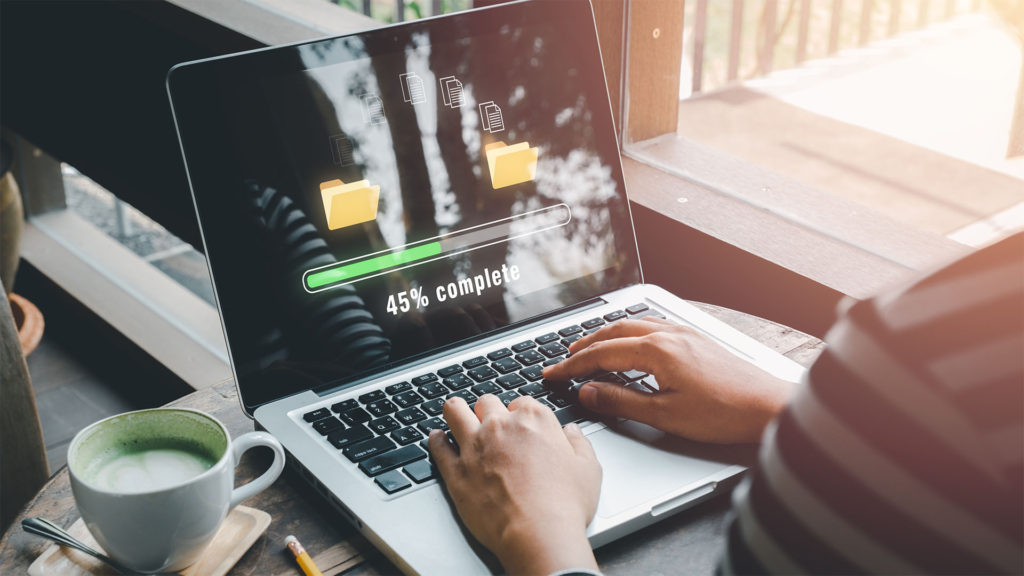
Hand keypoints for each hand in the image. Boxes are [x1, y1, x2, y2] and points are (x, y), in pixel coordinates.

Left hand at [429, 395, 600, 575]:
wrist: (537, 533)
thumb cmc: (564, 505)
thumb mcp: (588, 470)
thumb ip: (580, 444)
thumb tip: (573, 433)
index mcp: (534, 419)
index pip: (522, 403)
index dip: (521, 414)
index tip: (522, 426)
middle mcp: (501, 425)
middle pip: (487, 402)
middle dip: (489, 410)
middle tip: (491, 423)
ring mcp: (475, 446)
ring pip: (455, 411)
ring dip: (456, 411)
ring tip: (455, 414)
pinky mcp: (456, 470)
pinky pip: (438, 446)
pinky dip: (437, 440)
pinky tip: (438, 439)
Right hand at [543, 318, 793, 442]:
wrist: (768, 406)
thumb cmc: (724, 413)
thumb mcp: (664, 415)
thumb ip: (621, 401)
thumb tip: (587, 393)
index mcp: (656, 351)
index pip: (601, 354)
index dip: (572, 366)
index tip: (553, 374)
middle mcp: (668, 334)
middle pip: (613, 332)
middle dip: (583, 345)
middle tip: (563, 360)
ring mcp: (683, 333)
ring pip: (632, 324)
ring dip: (606, 335)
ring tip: (589, 347)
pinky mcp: (696, 338)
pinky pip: (652, 324)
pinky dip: (629, 330)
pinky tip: (630, 340)